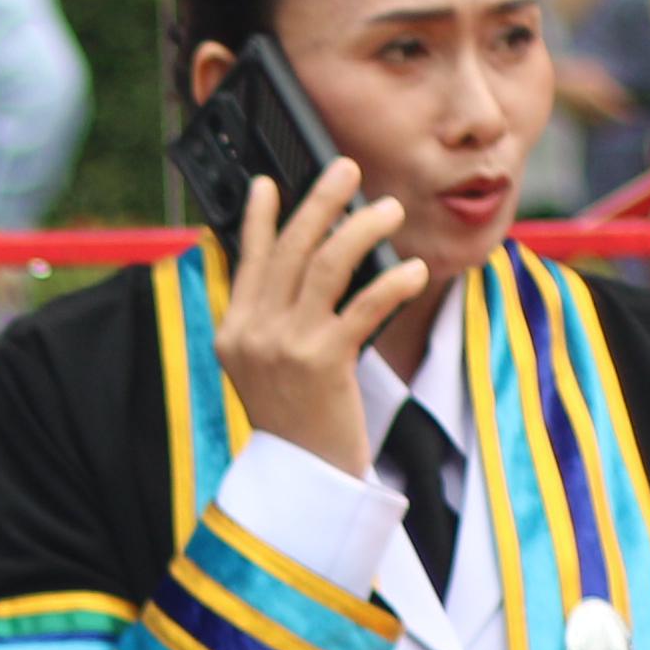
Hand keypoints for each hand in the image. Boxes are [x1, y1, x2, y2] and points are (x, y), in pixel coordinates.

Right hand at [214, 157, 422, 475]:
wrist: (302, 480)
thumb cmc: (297, 422)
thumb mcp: (269, 369)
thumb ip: (277, 322)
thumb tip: (315, 265)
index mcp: (234, 331)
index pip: (247, 259)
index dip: (258, 217)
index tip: (269, 182)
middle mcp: (253, 333)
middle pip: (289, 248)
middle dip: (321, 201)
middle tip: (348, 170)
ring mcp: (285, 346)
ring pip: (326, 265)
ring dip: (362, 227)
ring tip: (390, 210)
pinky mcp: (323, 362)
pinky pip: (364, 305)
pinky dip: (393, 282)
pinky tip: (414, 270)